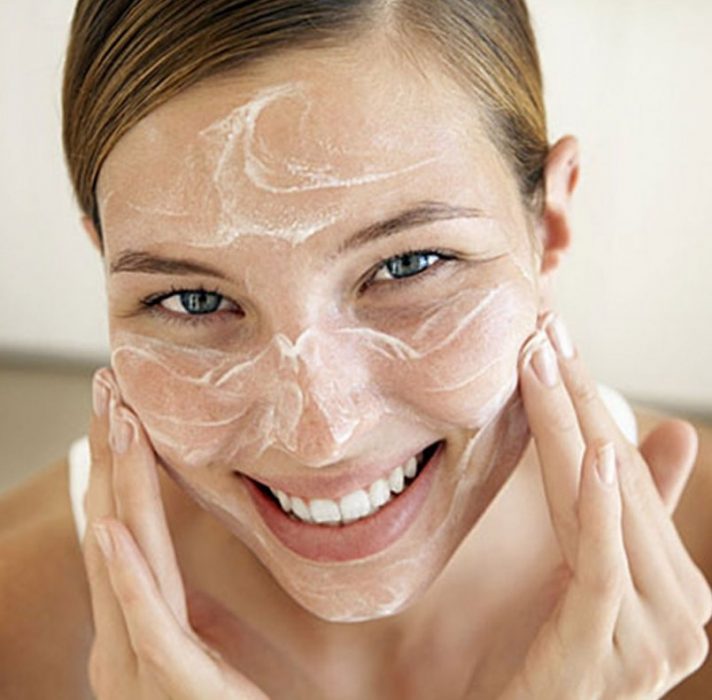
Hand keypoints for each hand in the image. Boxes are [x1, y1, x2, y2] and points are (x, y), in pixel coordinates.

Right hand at [83, 369, 270, 698]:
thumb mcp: (196, 652)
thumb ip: (171, 612)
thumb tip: (164, 569)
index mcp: (135, 625)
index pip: (123, 529)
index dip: (119, 467)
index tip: (121, 410)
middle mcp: (125, 637)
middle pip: (116, 528)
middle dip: (112, 456)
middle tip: (106, 389)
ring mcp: (140, 661)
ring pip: (126, 559)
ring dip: (121, 488)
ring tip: (116, 425)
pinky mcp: (171, 683)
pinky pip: (149, 621)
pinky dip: (127, 574)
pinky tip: (111, 529)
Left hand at [490, 313, 710, 698]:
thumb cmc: (548, 646)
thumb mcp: (590, 567)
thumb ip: (633, 510)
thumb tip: (673, 435)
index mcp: (677, 582)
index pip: (628, 473)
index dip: (593, 402)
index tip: (562, 342)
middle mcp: (680, 609)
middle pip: (617, 480)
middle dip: (578, 399)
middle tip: (548, 331)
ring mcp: (653, 637)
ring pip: (606, 510)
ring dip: (574, 428)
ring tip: (548, 362)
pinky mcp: (607, 650)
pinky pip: (603, 567)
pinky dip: (602, 507)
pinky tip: (594, 452)